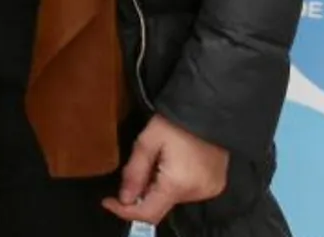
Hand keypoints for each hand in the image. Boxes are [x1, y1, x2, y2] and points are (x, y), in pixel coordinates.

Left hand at [103, 116, 229, 223]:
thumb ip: (134, 173)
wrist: (209, 111)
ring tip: (156, 162)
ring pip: (172, 200)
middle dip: (140, 195)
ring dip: (157, 189)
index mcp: (178, 185)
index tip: (108, 201)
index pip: (148, 213)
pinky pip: (187, 193)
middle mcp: (196, 194)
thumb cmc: (174, 123)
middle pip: (160, 206)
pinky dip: (173, 185)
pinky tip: (171, 165)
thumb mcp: (146, 143)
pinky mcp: (215, 185)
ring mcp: (209, 191)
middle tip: (134, 171)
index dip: (125, 211)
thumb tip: (124, 199)